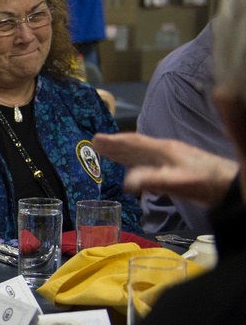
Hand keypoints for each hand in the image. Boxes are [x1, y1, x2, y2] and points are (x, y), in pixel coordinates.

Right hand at [92, 132, 237, 207]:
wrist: (230, 185)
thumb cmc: (206, 183)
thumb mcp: (180, 182)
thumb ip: (154, 180)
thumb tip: (127, 181)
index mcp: (163, 151)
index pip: (134, 143)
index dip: (115, 142)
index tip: (95, 139)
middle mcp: (165, 152)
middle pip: (135, 146)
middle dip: (115, 145)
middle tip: (95, 142)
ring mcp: (171, 160)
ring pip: (142, 154)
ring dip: (123, 153)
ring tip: (107, 152)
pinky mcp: (176, 169)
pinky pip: (149, 163)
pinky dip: (135, 163)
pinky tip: (133, 169)